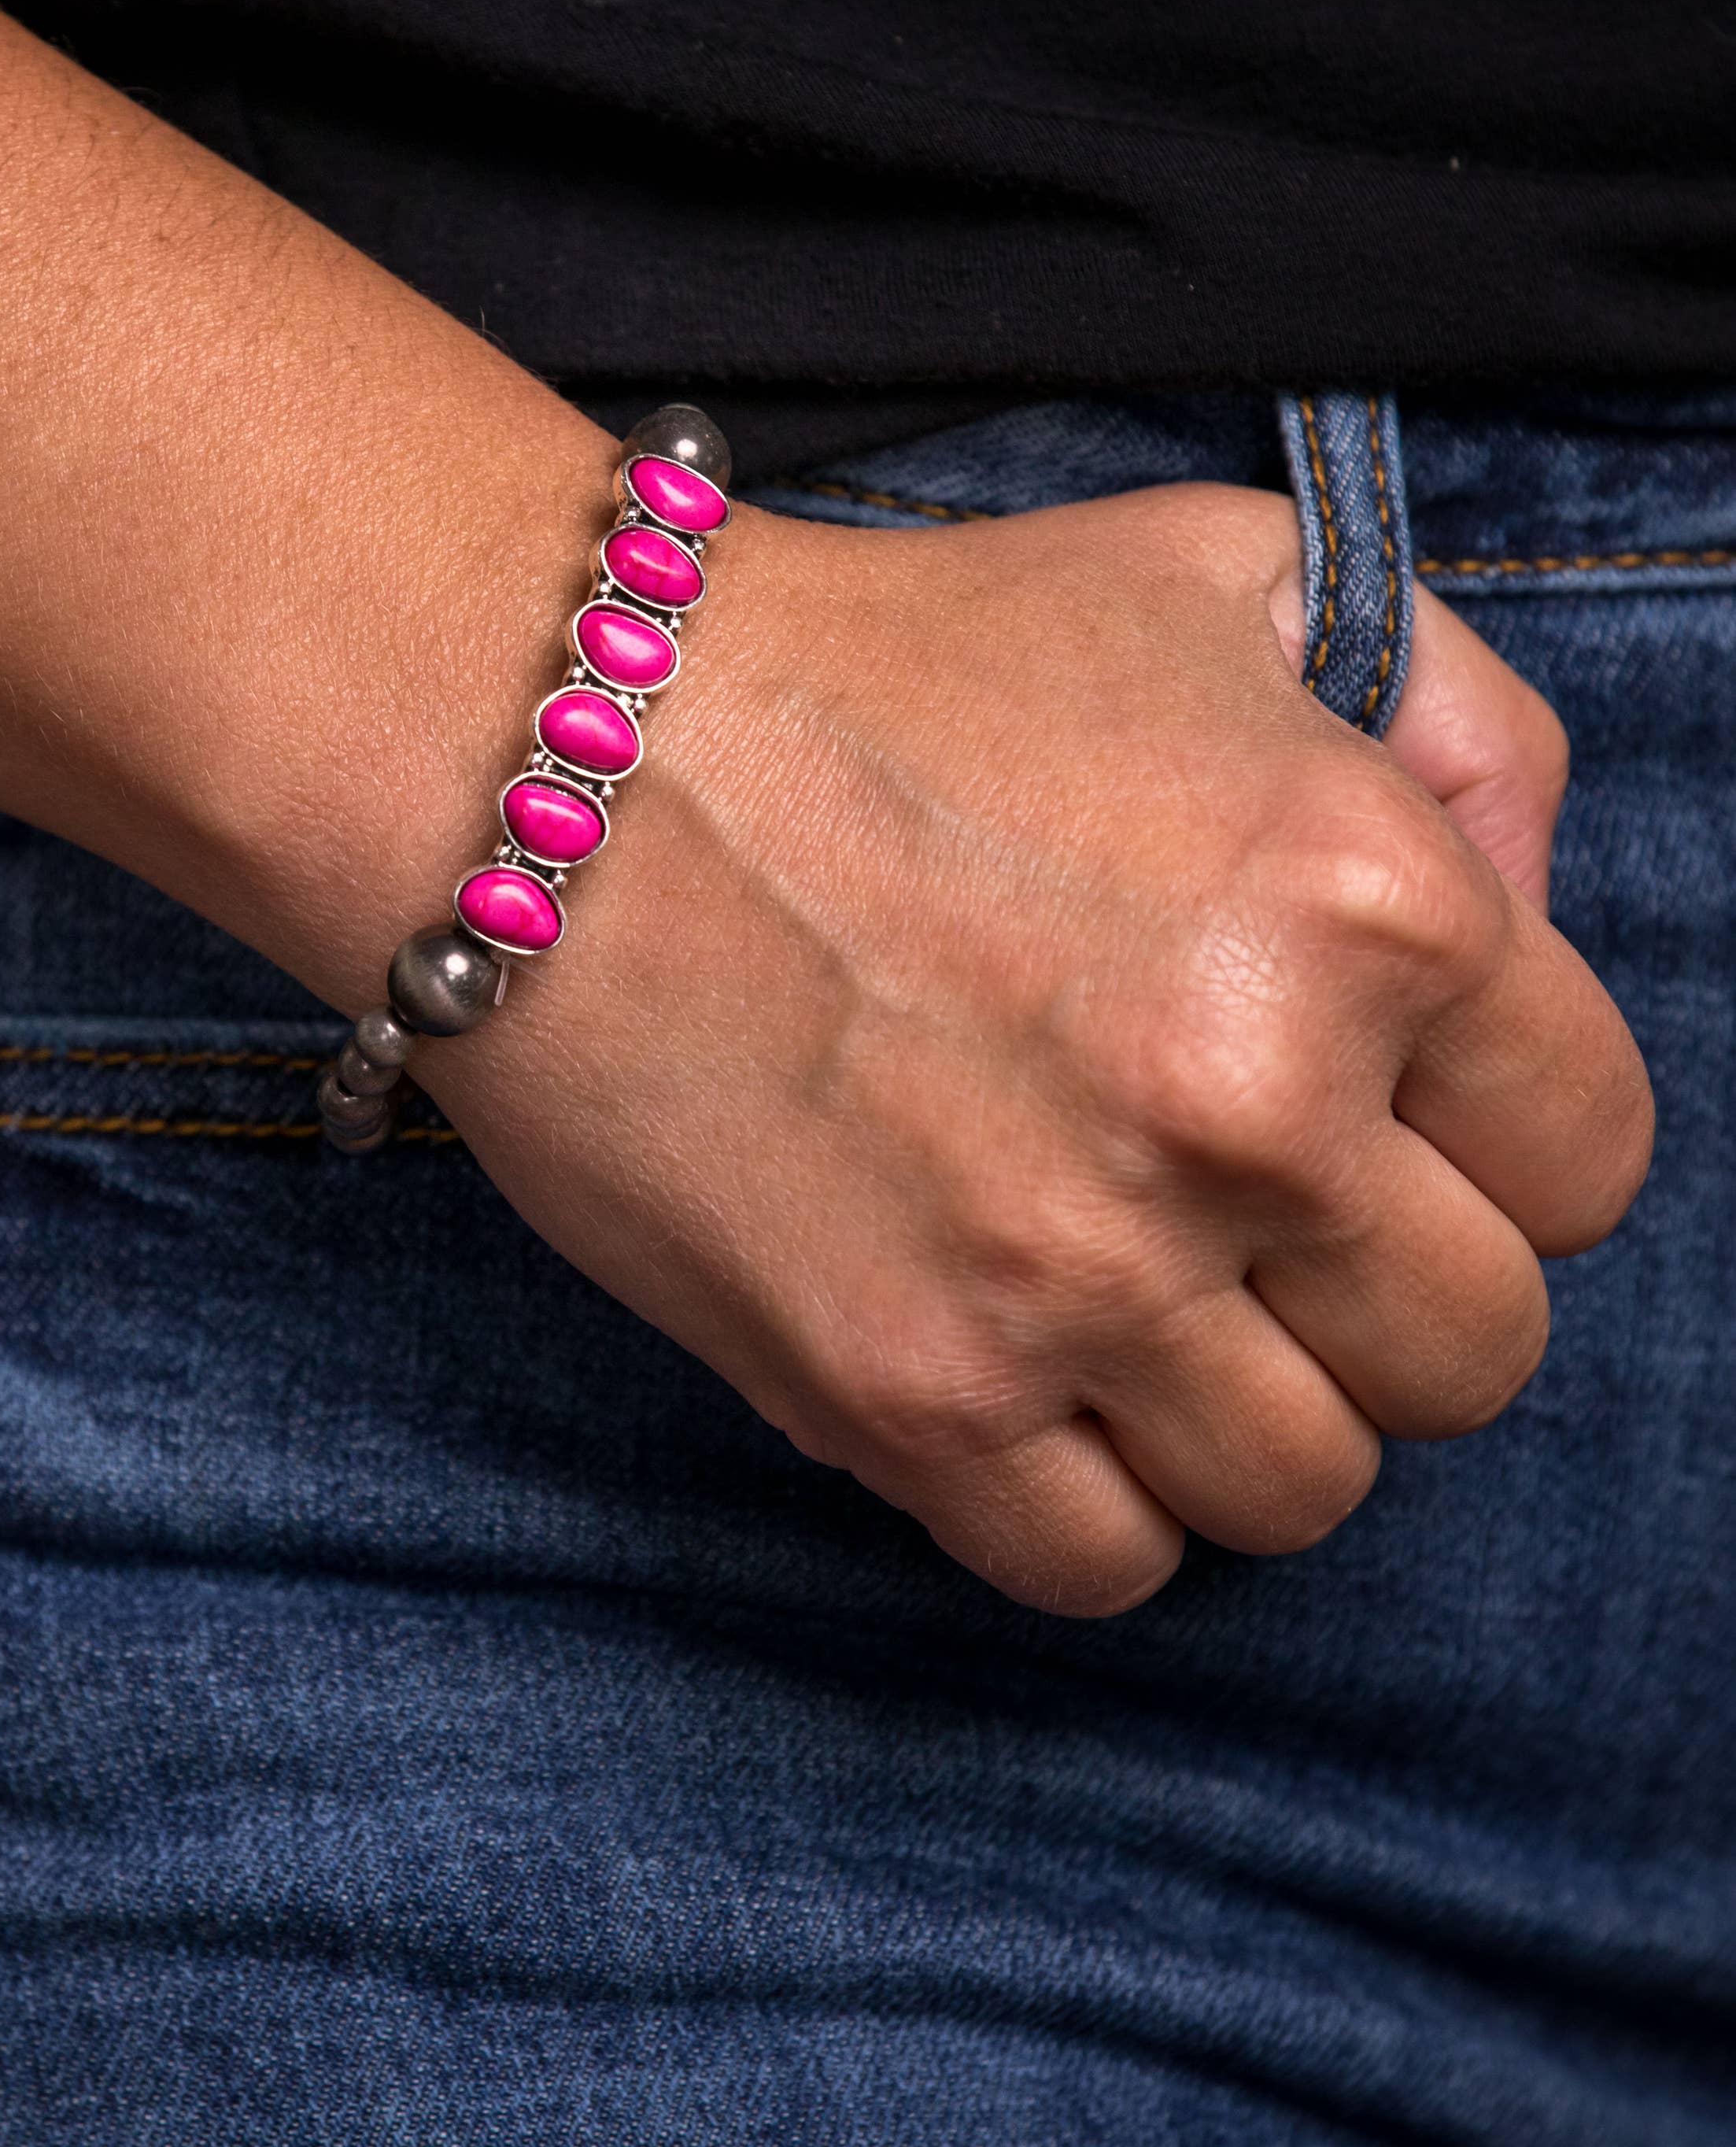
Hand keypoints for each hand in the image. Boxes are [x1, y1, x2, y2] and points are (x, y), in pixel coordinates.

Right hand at [437, 484, 1651, 1613]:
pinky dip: (1084, 1498)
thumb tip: (1524, 918)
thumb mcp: (1228, 577)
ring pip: (1309, 1489)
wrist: (556, 749)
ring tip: (1122, 1290)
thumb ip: (1455, 728)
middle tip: (1249, 1211)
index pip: (1590, 1156)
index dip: (1496, 1142)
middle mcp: (1257, 1103)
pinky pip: (1110, 1569)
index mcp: (1370, 901)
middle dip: (1383, 1290)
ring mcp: (1084, 1272)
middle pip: (1479, 1352)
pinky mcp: (913, 1396)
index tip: (1383, 1116)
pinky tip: (1018, 1371)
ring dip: (1237, 1406)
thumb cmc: (894, 653)